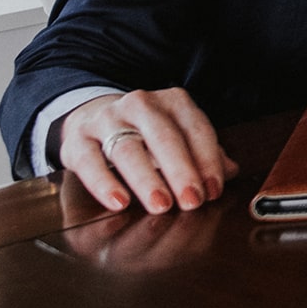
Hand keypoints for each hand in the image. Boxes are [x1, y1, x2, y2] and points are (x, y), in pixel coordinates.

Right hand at [58, 88, 236, 214]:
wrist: (94, 117)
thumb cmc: (146, 134)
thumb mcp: (178, 137)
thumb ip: (204, 154)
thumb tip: (229, 172)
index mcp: (173, 102)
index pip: (196, 129)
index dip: (207, 161)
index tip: (214, 190)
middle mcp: (140, 105)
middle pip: (164, 137)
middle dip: (181, 171)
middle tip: (191, 201)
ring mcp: (106, 120)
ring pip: (127, 149)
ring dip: (147, 179)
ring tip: (160, 205)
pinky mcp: (77, 140)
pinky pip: (89, 161)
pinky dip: (104, 183)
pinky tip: (119, 202)